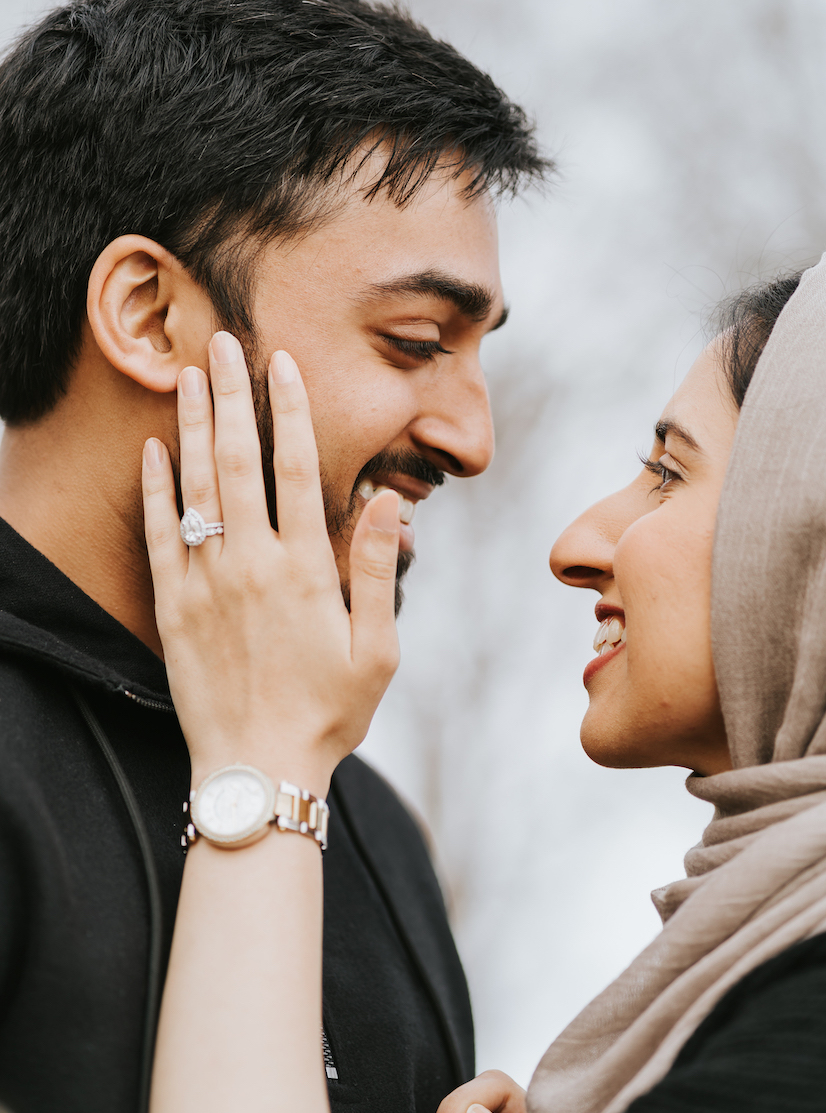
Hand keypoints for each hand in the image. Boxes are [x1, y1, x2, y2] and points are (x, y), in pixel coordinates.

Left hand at [142, 331, 400, 792]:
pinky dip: (155, 489)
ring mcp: (206, 584)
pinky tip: (153, 450)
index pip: (297, 469)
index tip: (280, 363)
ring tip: (187, 375)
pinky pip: (159, 536)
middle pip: (238, 461)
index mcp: (305, 569)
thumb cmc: (329, 713)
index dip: (289, 410)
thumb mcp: (376, 648)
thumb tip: (384, 501)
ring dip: (193, 426)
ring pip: (196, 488)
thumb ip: (376, 568)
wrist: (259, 769)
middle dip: (230, 396)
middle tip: (220, 342)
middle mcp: (251, 565)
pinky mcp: (173, 609)